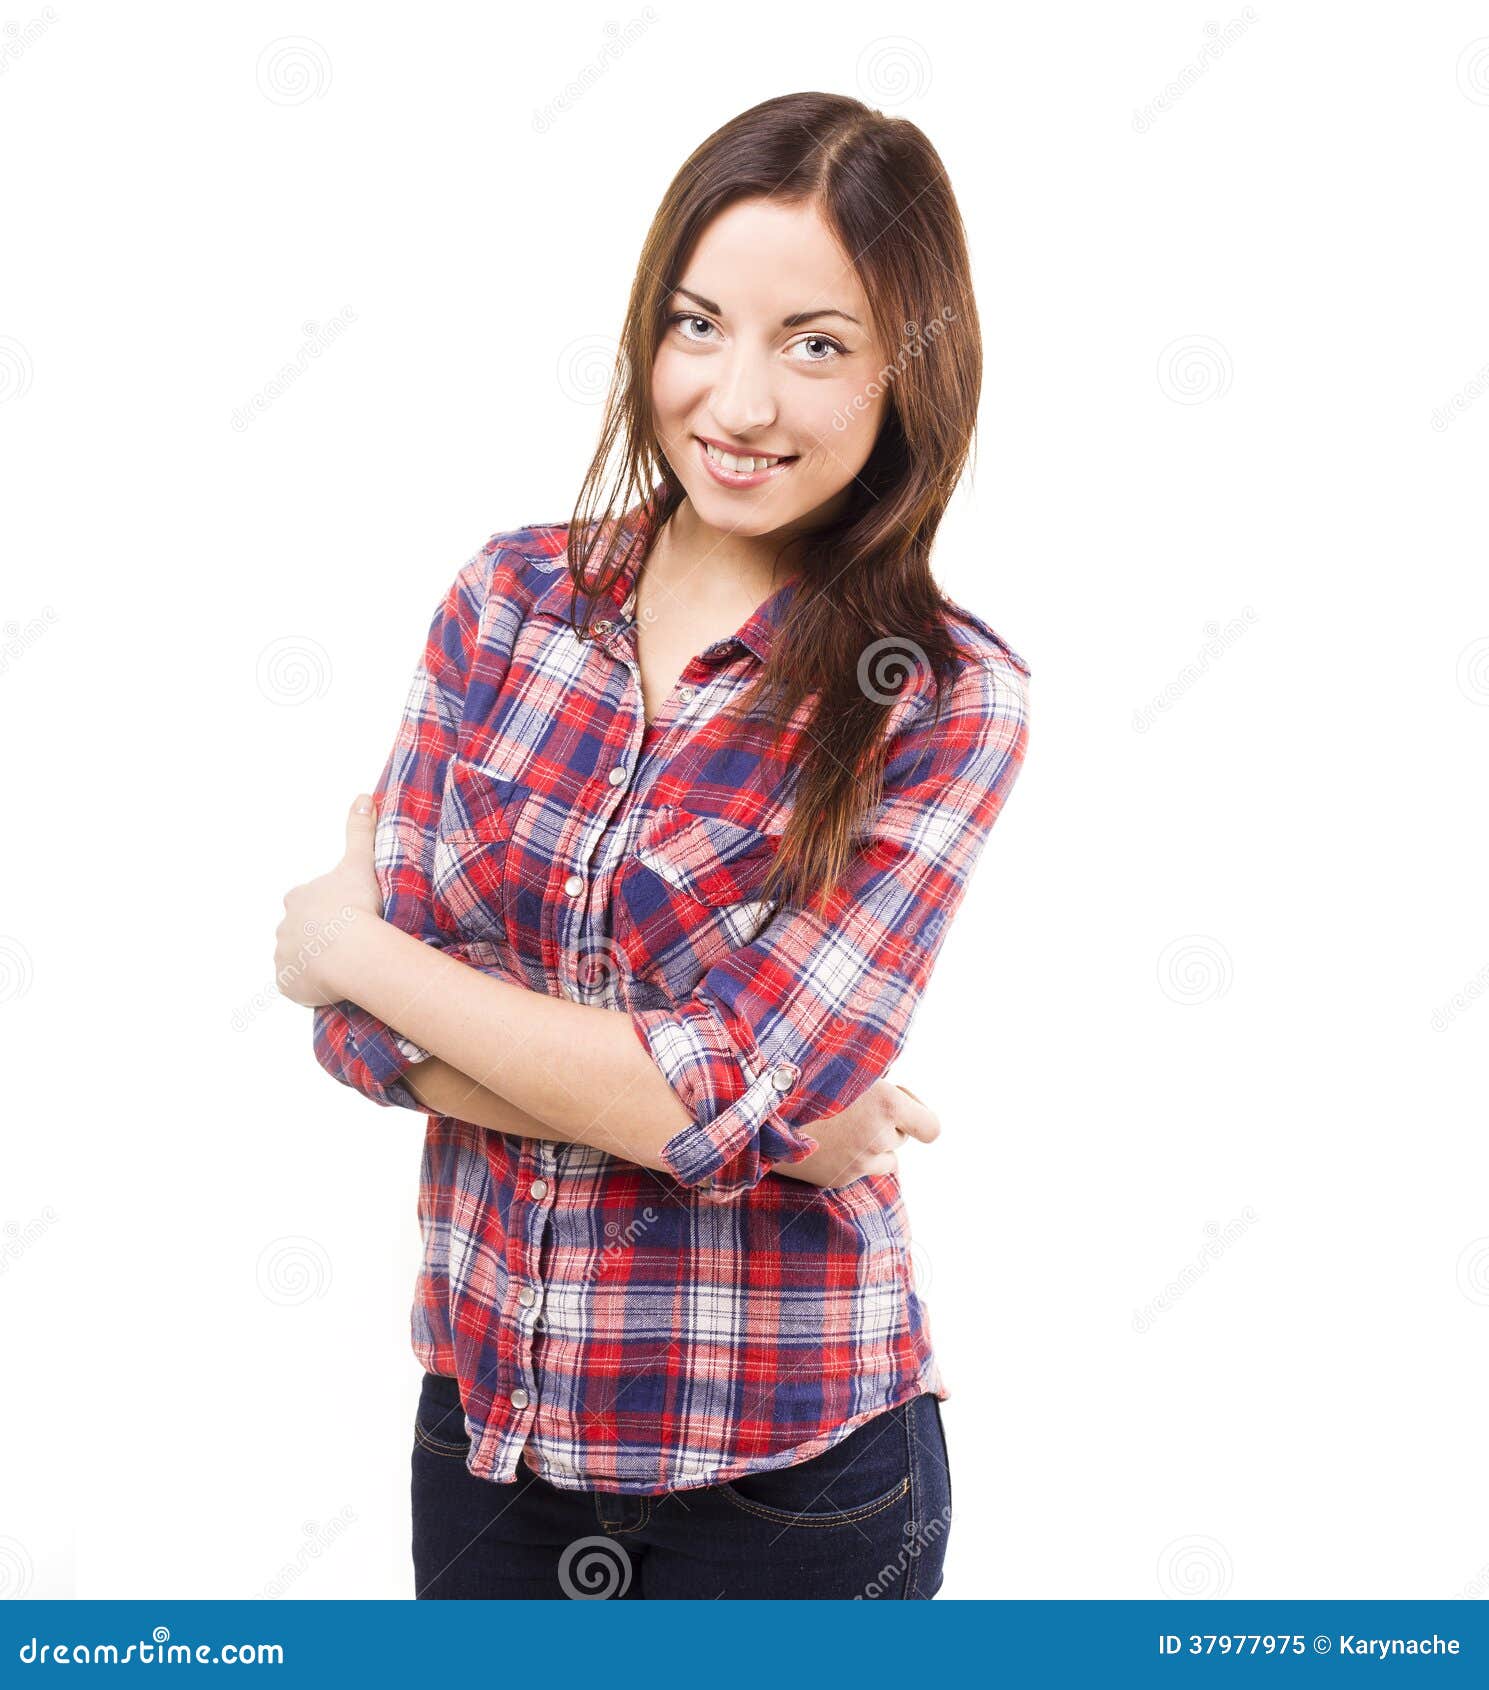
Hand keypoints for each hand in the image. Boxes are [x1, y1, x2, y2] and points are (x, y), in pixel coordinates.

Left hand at [274, 795, 384, 1007]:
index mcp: (298, 898)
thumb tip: (361, 795)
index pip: (310, 904)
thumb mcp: (359, 862)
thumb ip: (359, 830)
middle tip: (350, 944)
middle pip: (302, 933)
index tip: (351, 918)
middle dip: (320, 938)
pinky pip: (297, 985)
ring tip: (344, 968)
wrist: (351, 950)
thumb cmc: (356, 905)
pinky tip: (332, 986)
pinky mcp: (287, 983)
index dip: (331, 911)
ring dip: (315, 963)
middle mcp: (283, 927)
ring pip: (299, 959)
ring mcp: (283, 956)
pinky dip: (310, 987)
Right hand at [773, 1079, 939, 1188]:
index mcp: (887, 1105)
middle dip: (886, 1124)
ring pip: (884, 1158)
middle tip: (855, 1104)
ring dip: (872, 1145)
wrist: (761, 1111)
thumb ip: (875, 1081)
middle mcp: (878, 1138)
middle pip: (900, 1137)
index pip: (931, 1128)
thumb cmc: (805, 1077)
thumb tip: (894, 1089)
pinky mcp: (840, 1179)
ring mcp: (859, 1163)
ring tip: (840, 1124)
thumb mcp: (847, 1067)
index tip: (901, 1105)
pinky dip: (850, 1157)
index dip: (920, 1116)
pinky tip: (825, 1138)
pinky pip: (860, 1169)